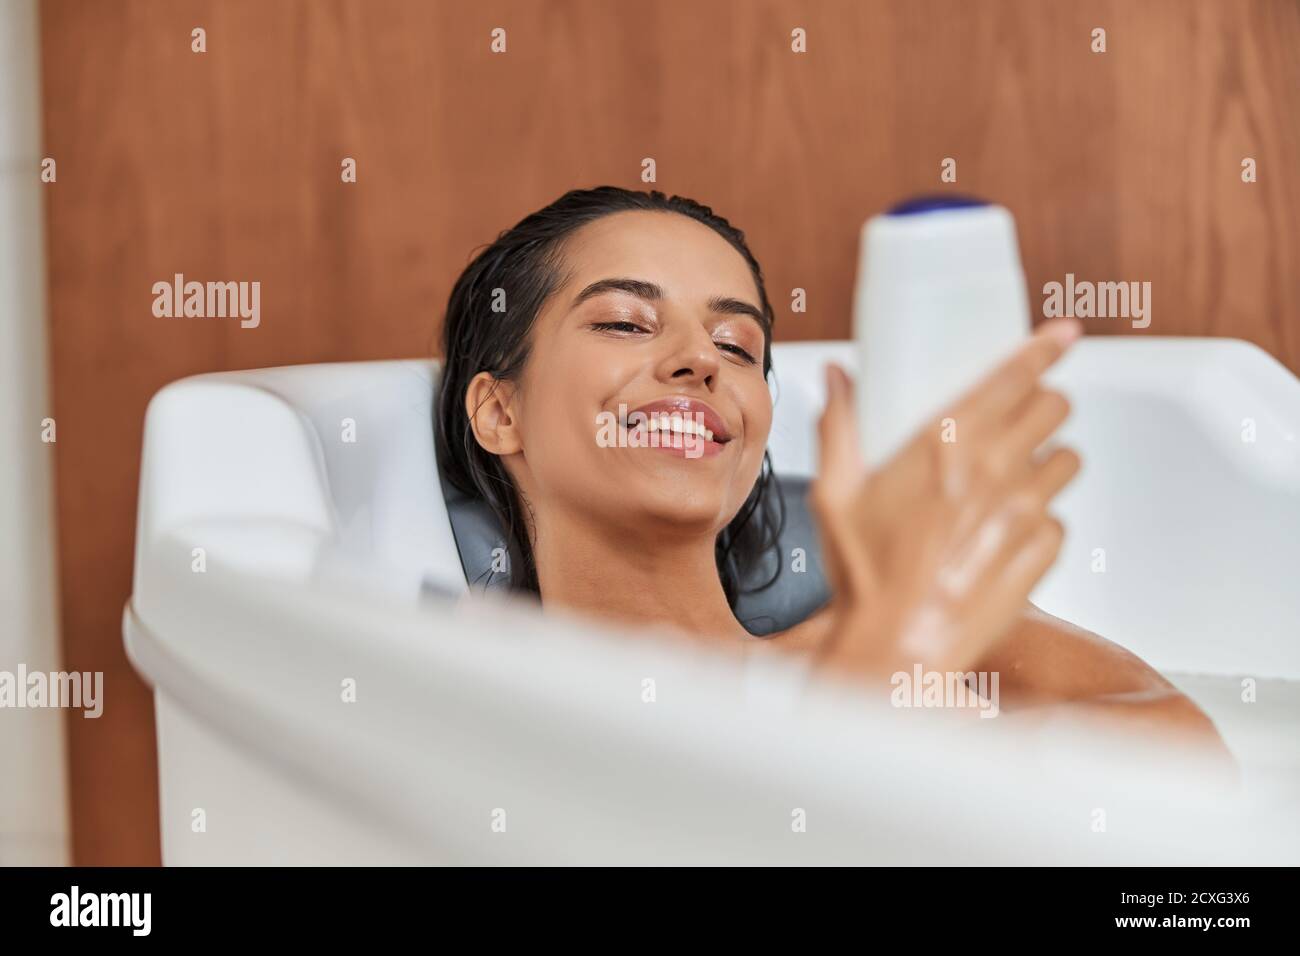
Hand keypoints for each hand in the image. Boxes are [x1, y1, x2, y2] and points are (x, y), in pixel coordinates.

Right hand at [809, 318, 1082, 679]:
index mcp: (945, 444)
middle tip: (1023, 421)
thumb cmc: (863, 575)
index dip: (1045, 347)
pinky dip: (1041, 521)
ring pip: (1068, 461)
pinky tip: (1006, 534)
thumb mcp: (835, 493)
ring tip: (1014, 481)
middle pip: (1055, 408)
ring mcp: (1024, 511)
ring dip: (1048, 462)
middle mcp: (994, 469)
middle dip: (1043, 407)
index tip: (1063, 333)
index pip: (1015, 375)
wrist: (895, 645)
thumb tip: (839, 378)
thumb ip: (840, 426)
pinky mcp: (1042, 552)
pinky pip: (1060, 520)